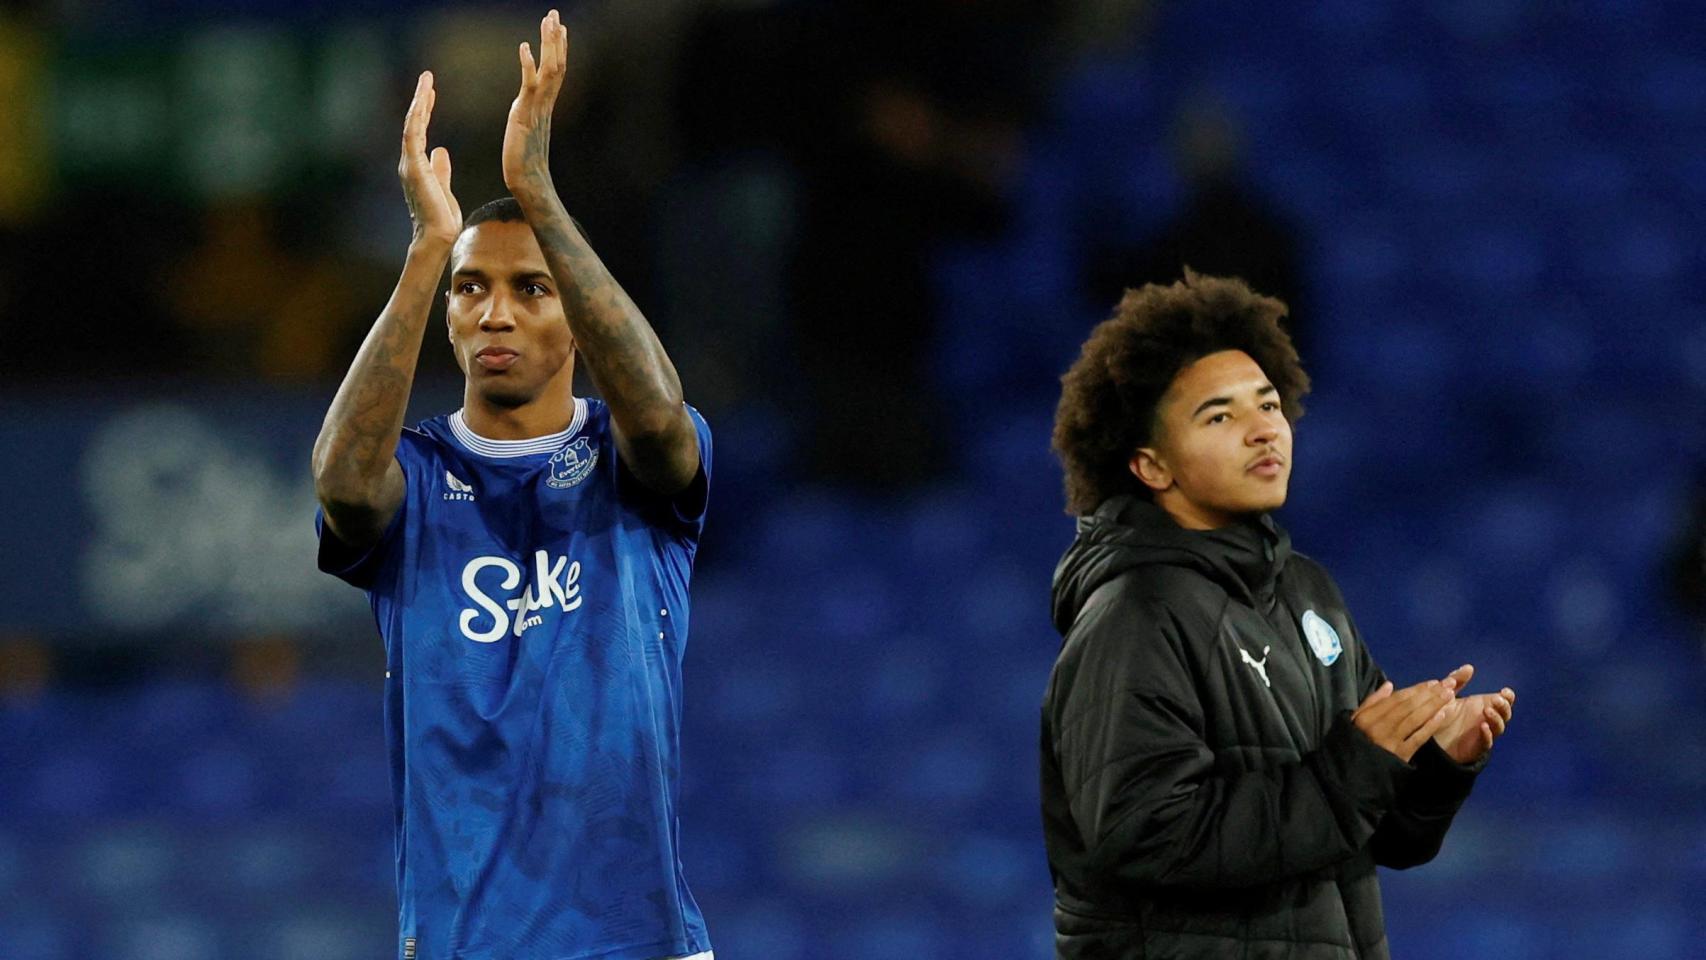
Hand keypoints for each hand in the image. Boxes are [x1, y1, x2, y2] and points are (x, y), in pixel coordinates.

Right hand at [398, 71, 461, 246]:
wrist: (437, 238)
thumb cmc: (441, 219)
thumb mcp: (444, 187)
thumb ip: (440, 169)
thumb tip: (440, 151)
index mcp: (417, 166)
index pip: (419, 131)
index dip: (425, 111)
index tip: (431, 93)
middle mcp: (410, 162)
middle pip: (413, 123)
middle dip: (420, 100)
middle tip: (427, 78)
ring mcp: (410, 165)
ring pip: (411, 125)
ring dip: (419, 103)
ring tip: (426, 82)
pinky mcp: (414, 168)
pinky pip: (413, 136)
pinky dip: (417, 117)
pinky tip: (423, 101)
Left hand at [503, 9, 568, 202]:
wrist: (527, 182)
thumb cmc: (525, 163)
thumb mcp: (526, 131)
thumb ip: (529, 117)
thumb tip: (527, 112)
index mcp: (545, 105)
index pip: (556, 71)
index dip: (559, 48)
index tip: (560, 27)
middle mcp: (545, 103)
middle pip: (556, 64)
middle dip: (556, 38)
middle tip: (555, 13)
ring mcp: (536, 108)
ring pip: (549, 70)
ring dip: (549, 44)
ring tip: (548, 21)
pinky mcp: (524, 114)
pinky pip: (529, 85)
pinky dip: (528, 65)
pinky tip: (524, 47)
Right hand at [1352, 677, 1456, 762]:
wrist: (1356, 776)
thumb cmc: (1356, 744)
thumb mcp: (1355, 721)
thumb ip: (1372, 702)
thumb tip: (1390, 685)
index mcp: (1367, 717)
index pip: (1396, 699)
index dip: (1416, 689)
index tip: (1433, 682)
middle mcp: (1378, 727)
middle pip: (1408, 707)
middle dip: (1429, 694)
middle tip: (1447, 684)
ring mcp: (1390, 742)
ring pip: (1415, 719)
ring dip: (1433, 705)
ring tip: (1448, 695)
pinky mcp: (1400, 756)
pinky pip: (1418, 738)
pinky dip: (1430, 726)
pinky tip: (1441, 715)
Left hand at [1429, 664, 1514, 763]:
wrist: (1433, 738)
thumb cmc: (1444, 715)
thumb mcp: (1448, 695)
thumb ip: (1457, 681)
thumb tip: (1469, 667)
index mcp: (1485, 705)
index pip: (1504, 700)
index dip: (1508, 696)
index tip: (1505, 691)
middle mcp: (1488, 719)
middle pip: (1505, 713)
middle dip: (1504, 706)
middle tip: (1496, 699)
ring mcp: (1484, 733)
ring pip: (1499, 727)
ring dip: (1496, 719)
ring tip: (1487, 710)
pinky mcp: (1477, 746)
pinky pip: (1487, 742)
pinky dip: (1487, 735)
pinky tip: (1483, 727)